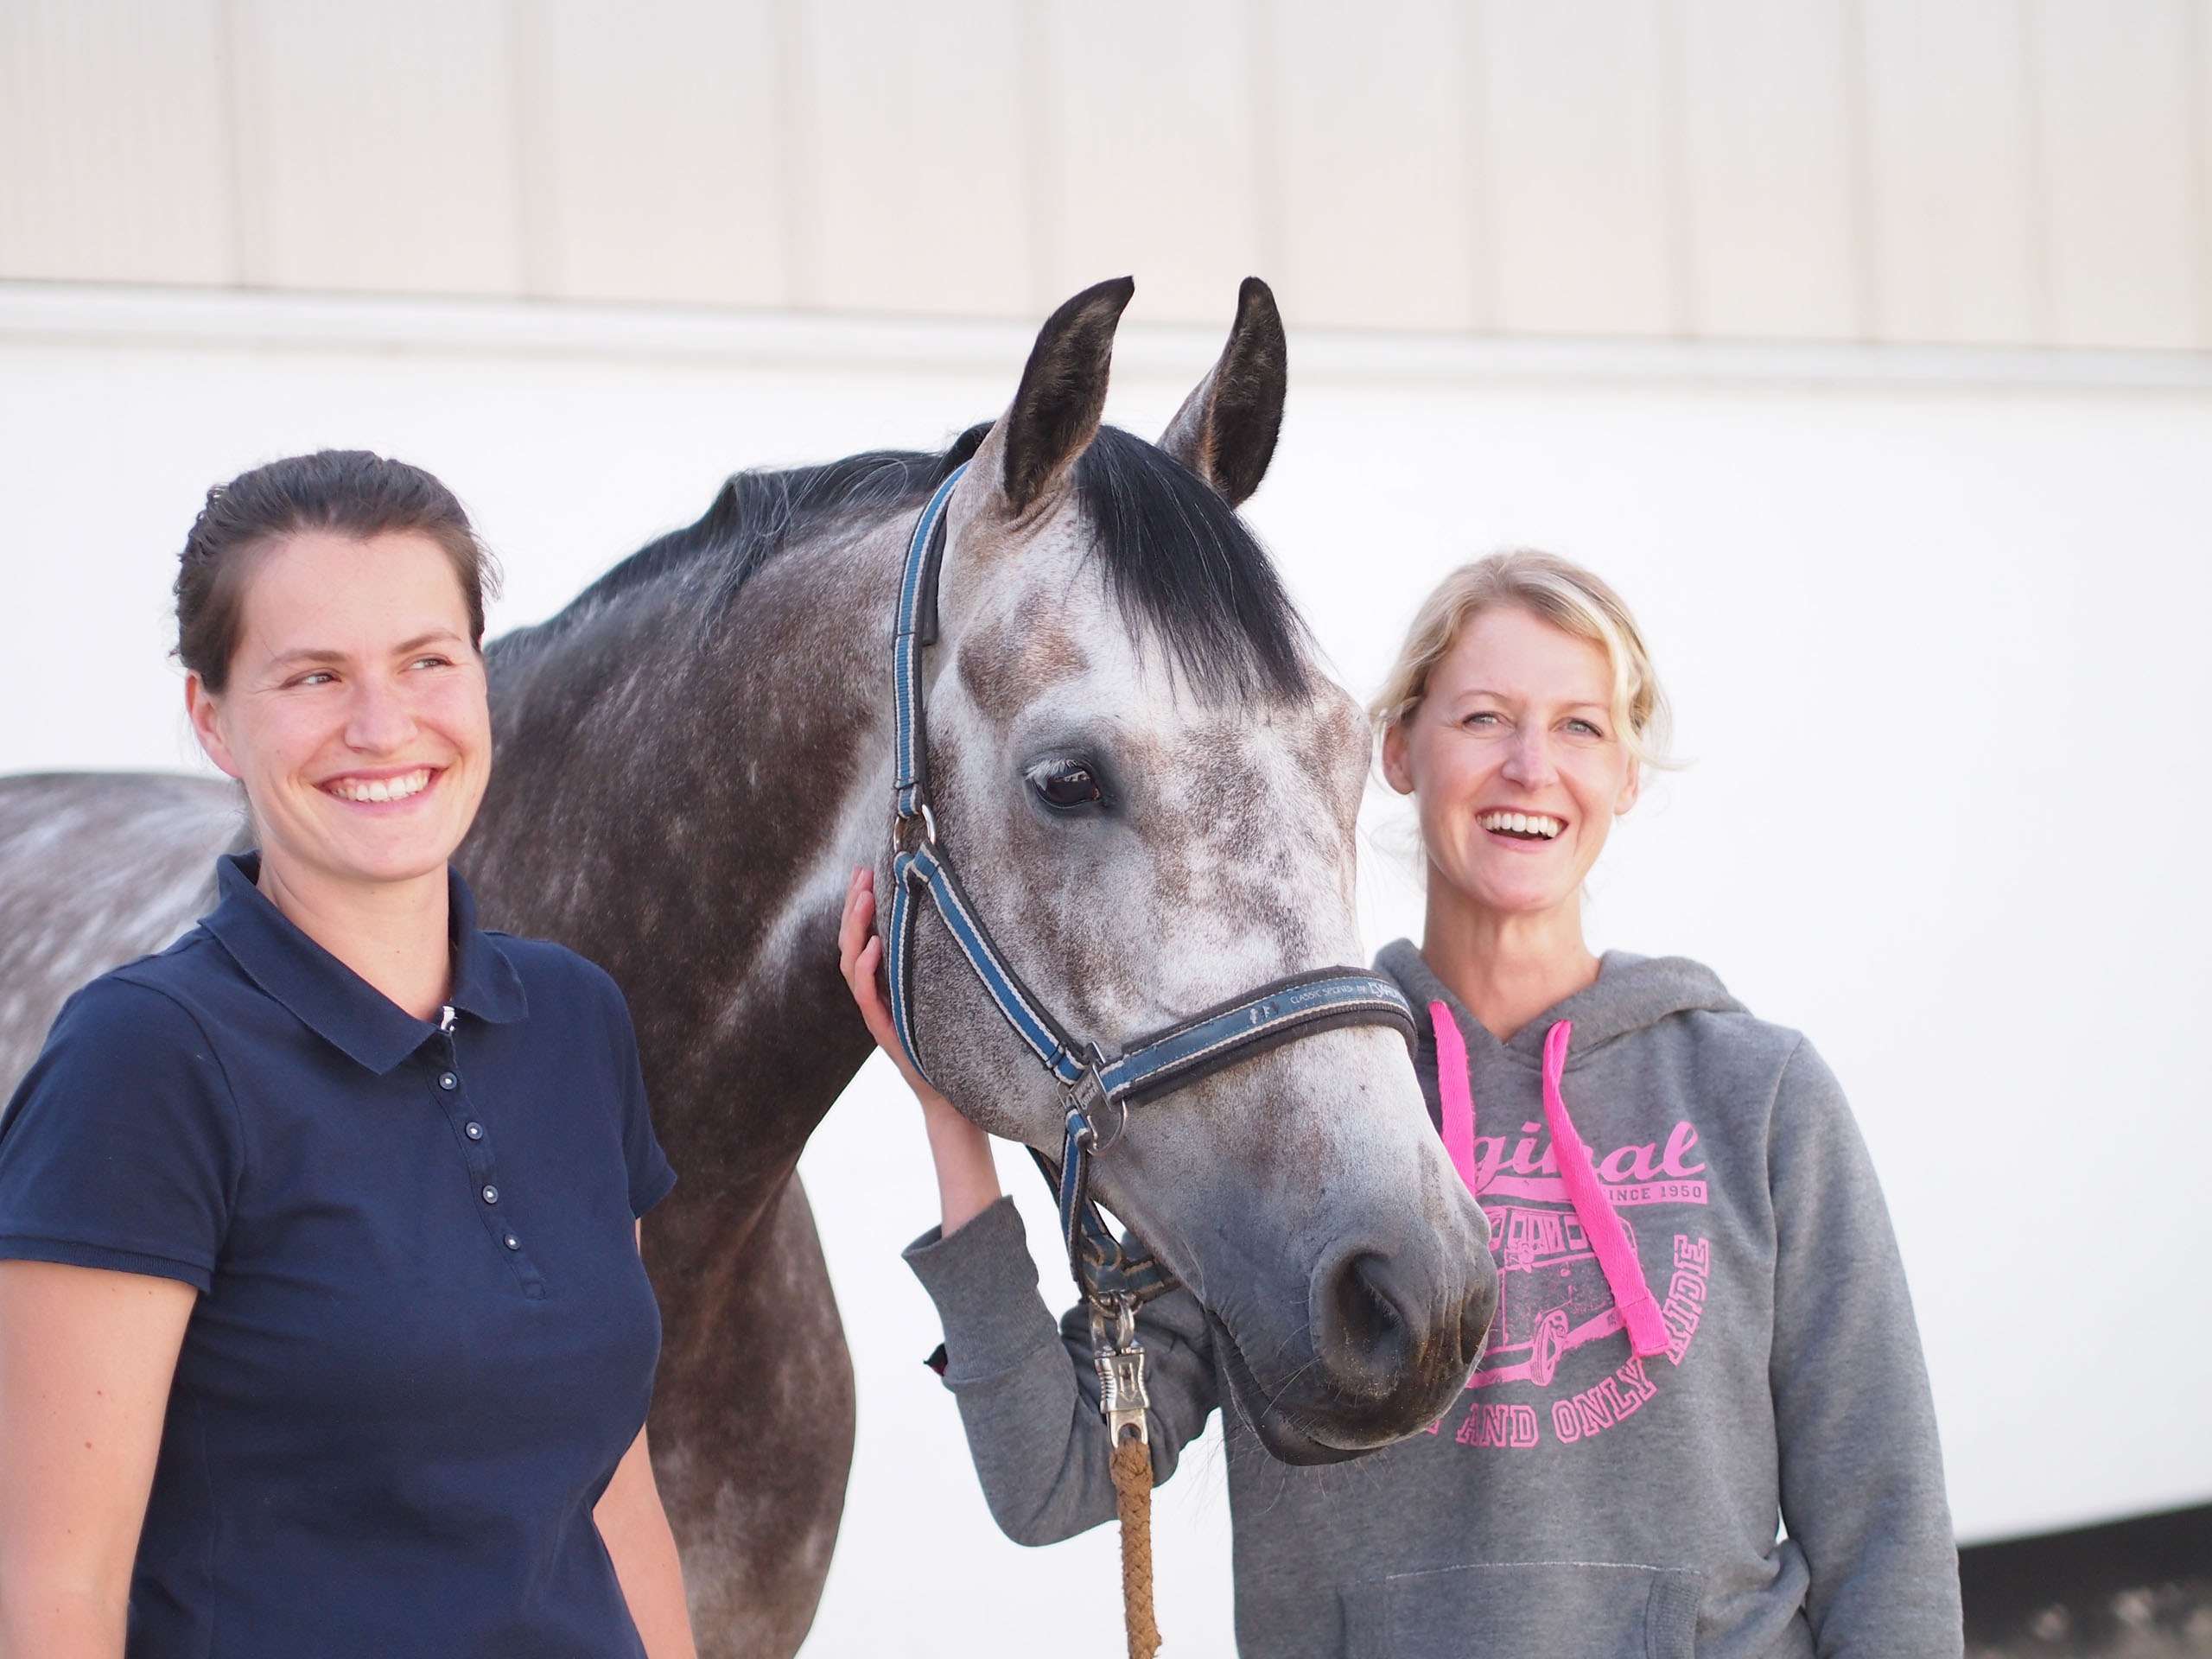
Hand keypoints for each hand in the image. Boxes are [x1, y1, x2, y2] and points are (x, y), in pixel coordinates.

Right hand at [838, 867, 941, 1103]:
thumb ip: (933, 963)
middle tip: (861, 873)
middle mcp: (874, 994)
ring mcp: (875, 1011)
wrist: (950, 1092)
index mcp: (883, 982)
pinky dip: (866, 968)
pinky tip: (874, 944)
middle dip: (854, 906)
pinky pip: (866, 995)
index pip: (860, 936)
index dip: (858, 905)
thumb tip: (951, 918)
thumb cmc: (949, 1043)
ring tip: (865, 897)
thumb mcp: (941, 993)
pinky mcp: (883, 1029)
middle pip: (850, 944)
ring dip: (856, 928)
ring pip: (851, 963)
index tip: (863, 871)